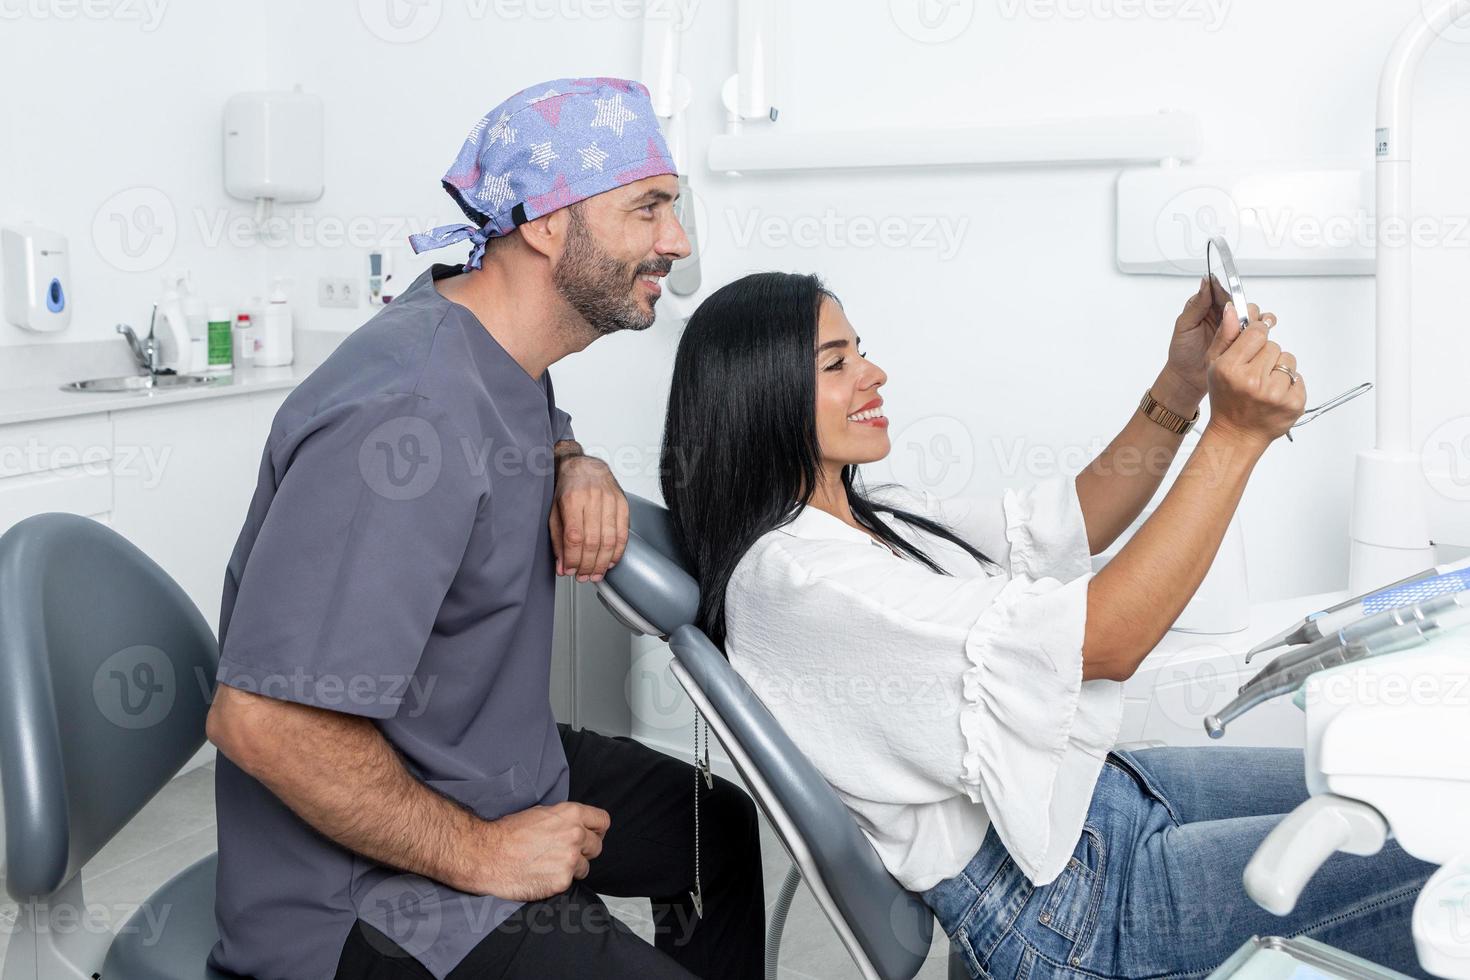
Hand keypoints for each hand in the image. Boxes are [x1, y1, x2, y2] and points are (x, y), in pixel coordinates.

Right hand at [472, 802, 610, 899]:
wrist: (488, 854)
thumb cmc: (508, 832)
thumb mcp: (541, 813)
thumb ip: (564, 819)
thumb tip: (577, 824)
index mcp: (571, 814)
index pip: (603, 821)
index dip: (596, 830)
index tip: (590, 836)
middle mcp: (575, 835)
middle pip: (597, 846)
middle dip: (584, 851)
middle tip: (564, 853)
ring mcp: (570, 859)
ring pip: (585, 866)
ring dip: (572, 868)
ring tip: (549, 865)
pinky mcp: (562, 881)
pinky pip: (570, 882)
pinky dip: (558, 881)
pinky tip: (542, 875)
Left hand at [550, 452, 628, 582]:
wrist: (583, 465)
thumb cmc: (567, 488)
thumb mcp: (554, 512)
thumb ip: (558, 540)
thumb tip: (563, 566)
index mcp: (572, 499)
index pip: (575, 537)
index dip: (574, 559)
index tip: (570, 570)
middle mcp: (593, 498)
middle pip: (593, 541)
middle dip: (588, 565)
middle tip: (583, 577)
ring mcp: (610, 500)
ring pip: (610, 540)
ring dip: (603, 563)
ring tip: (596, 574)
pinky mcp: (623, 503)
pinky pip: (623, 533)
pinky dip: (617, 552)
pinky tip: (610, 561)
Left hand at [1167, 278, 1274, 402]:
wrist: (1188, 378)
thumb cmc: (1182, 352)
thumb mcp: (1184, 325)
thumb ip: (1196, 305)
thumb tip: (1205, 282)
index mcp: (1206, 306)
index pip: (1221, 291)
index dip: (1229, 292)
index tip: (1232, 298)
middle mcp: (1222, 315)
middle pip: (1240, 301)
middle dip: (1244, 307)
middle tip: (1242, 316)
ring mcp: (1234, 327)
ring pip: (1251, 313)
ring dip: (1255, 316)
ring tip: (1254, 323)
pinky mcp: (1243, 339)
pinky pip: (1257, 329)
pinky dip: (1264, 325)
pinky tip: (1265, 326)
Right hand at [1203, 303, 1307, 450]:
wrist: (1237, 433)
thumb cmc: (1226, 399)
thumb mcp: (1215, 365)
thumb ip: (1226, 335)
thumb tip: (1234, 309)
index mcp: (1232, 369)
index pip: (1257, 332)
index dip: (1256, 335)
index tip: (1253, 342)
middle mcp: (1253, 382)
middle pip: (1274, 345)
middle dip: (1265, 355)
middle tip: (1254, 372)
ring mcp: (1276, 394)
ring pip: (1288, 360)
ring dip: (1279, 369)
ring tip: (1265, 384)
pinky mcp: (1294, 403)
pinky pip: (1299, 378)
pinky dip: (1289, 384)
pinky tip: (1275, 395)